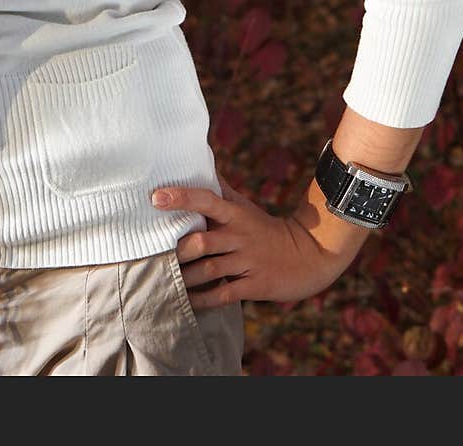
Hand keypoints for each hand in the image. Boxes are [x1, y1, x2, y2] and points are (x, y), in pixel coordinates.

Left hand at [153, 174, 359, 308]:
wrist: (307, 255)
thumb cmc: (264, 228)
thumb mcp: (244, 207)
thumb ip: (219, 190)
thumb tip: (196, 162)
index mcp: (235, 215)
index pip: (206, 200)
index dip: (181, 197)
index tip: (156, 197)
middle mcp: (239, 237)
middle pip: (202, 242)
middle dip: (177, 251)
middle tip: (155, 254)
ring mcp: (247, 262)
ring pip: (209, 270)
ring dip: (185, 277)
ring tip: (165, 279)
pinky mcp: (254, 285)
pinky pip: (223, 294)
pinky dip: (203, 299)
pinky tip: (187, 300)